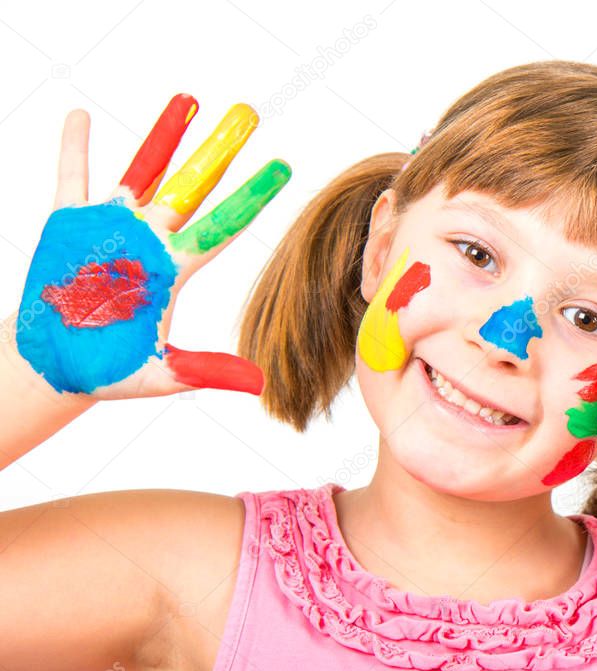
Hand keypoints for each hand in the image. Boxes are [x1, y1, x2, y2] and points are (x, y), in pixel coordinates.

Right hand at [13, 94, 289, 399]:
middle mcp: (151, 239)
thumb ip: (206, 371)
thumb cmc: (107, 372)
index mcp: (176, 269)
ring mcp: (112, 226)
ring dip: (164, 136)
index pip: (223, 225)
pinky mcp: (69, 224)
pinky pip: (73, 177)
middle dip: (219, 151)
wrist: (52, 366)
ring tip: (189, 99)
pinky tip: (82, 115)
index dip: (252, 197)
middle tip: (246, 114)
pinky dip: (77, 147)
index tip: (282, 168)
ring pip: (146, 170)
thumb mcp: (160, 375)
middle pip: (194, 186)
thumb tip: (259, 384)